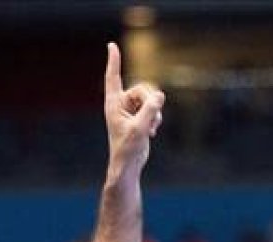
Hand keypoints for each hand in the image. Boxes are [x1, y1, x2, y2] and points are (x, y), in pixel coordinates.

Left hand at [104, 43, 164, 172]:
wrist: (128, 165)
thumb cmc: (127, 148)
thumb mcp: (140, 128)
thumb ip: (150, 110)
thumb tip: (160, 95)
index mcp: (114, 104)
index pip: (113, 78)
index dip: (114, 61)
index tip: (112, 45)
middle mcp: (121, 104)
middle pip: (142, 89)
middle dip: (151, 102)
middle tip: (153, 120)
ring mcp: (131, 111)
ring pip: (150, 100)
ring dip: (155, 114)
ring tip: (151, 130)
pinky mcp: (140, 117)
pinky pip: (153, 109)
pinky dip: (156, 119)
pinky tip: (152, 132)